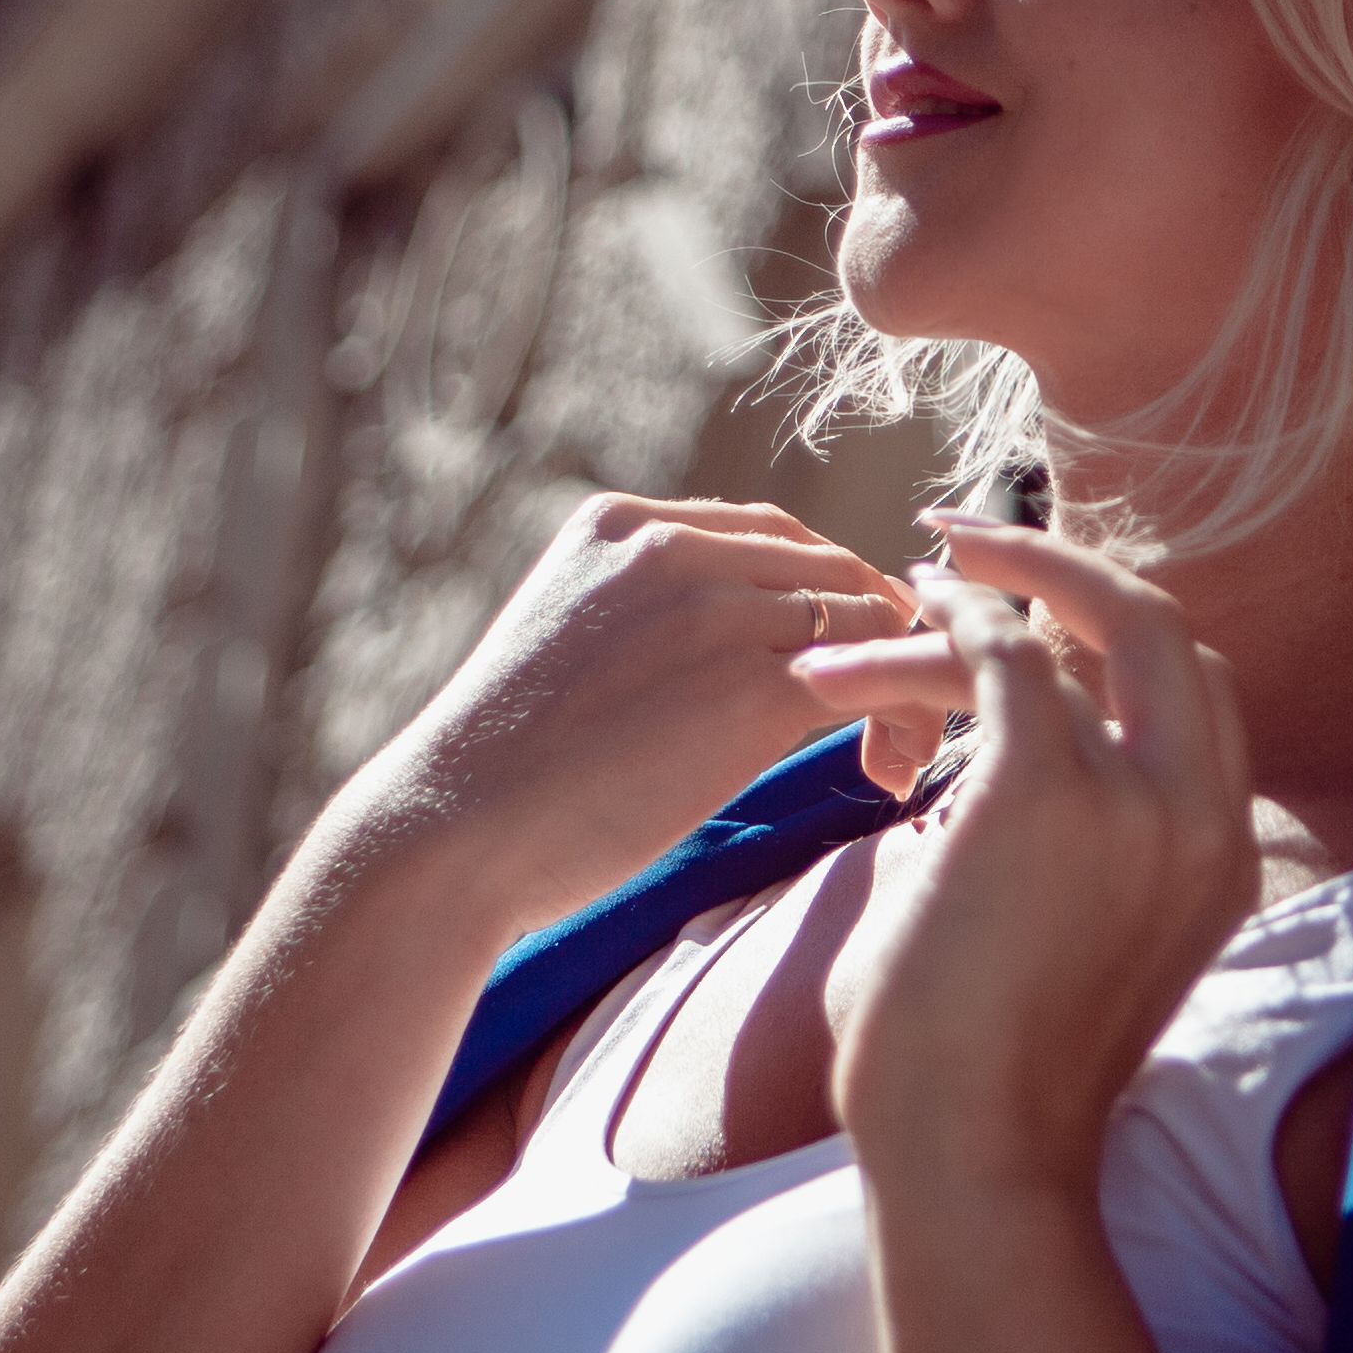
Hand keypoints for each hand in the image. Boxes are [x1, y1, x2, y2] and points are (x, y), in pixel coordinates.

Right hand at [320, 493, 920, 940]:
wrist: (451, 830)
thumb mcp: (567, 642)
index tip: (848, 653)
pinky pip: (870, 681)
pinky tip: (891, 774)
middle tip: (892, 708)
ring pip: (864, 620)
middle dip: (873, 633)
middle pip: (828, 567)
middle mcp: (672, 544)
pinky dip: (901, 720)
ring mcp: (713, 610)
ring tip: (898, 754)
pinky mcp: (749, 687)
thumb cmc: (500, 771)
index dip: (823, 591)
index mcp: (621, 522)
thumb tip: (722, 655)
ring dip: (899, 681)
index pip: (769, 533)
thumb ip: (642, 616)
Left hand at [792, 512, 1257, 1204]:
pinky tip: (890, 620)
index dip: (1116, 634)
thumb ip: (1051, 850)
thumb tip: (960, 783)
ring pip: (1055, 639)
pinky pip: (998, 654)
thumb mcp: (1060, 947)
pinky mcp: (1045, 788)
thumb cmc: (984, 1079)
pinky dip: (948, 620)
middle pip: (1166, 630)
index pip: (1201, 694)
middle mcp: (1205, 816)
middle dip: (1069, 570)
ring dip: (961, 613)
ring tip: (879, 601)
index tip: (1036, 609)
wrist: (973, 1161)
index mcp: (1223, 857)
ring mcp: (1139, 798)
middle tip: (975, 541)